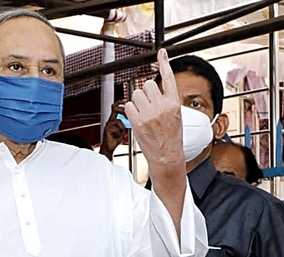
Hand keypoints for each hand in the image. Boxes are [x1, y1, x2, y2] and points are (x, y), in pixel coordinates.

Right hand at [100, 100, 126, 159]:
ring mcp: (109, 124)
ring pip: (117, 118)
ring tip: (122, 130)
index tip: (127, 101)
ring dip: (122, 124)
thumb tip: (136, 117)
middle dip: (123, 110)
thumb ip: (128, 121)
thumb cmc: (116, 138)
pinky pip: (115, 127)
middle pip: (115, 108)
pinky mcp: (107, 129)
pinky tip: (119, 134)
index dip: (122, 102)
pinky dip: (120, 130)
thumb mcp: (124, 128)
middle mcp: (111, 119)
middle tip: (127, 114)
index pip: (117, 105)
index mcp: (114, 118)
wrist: (109, 147)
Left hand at [125, 49, 183, 166]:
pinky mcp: (138, 121)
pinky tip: (138, 119)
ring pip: (136, 94)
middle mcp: (162, 106)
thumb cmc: (171, 137)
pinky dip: (131, 111)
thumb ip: (165, 101)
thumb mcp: (175, 116)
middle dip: (145, 92)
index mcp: (174, 103)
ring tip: (144, 114)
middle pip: (146, 84)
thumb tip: (152, 90)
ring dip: (137, 101)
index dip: (164, 64)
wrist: (167, 156)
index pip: (169, 78)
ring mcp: (149, 114)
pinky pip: (128, 106)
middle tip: (149, 105)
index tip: (161, 52)